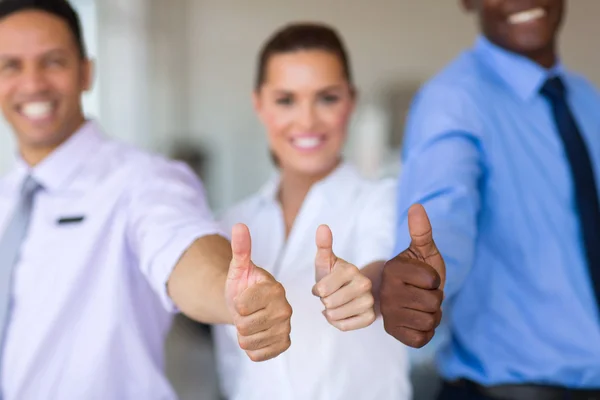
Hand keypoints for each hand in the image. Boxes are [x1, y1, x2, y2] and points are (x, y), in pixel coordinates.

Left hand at [225, 223, 291, 360]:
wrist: (245, 306)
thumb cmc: (242, 286)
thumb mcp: (238, 268)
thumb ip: (241, 248)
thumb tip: (239, 225)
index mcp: (275, 288)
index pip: (243, 305)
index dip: (236, 304)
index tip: (242, 298)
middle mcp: (285, 308)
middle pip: (245, 325)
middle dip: (239, 320)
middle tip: (246, 312)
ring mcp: (286, 327)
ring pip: (250, 341)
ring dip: (243, 335)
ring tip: (249, 323)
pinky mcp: (284, 343)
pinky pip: (259, 355)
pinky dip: (252, 349)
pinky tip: (255, 336)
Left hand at [312, 225, 375, 330]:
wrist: (352, 289)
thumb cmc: (334, 275)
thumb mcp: (326, 260)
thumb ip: (323, 245)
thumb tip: (322, 226)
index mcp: (351, 270)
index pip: (321, 290)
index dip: (317, 290)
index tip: (322, 285)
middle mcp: (364, 285)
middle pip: (329, 303)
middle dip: (324, 301)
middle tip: (331, 294)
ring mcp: (369, 302)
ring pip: (336, 316)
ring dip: (330, 312)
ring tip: (335, 303)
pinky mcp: (370, 317)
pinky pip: (344, 327)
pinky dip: (337, 323)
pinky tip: (340, 313)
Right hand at [379, 204, 444, 347]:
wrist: (408, 295)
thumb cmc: (419, 272)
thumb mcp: (423, 251)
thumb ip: (421, 231)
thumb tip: (416, 206)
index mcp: (393, 270)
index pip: (433, 281)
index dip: (436, 281)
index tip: (424, 279)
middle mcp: (386, 292)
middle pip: (433, 303)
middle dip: (436, 299)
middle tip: (423, 294)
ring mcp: (388, 313)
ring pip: (430, 320)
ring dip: (432, 316)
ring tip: (420, 306)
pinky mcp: (393, 332)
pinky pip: (422, 338)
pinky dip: (426, 332)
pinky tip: (417, 320)